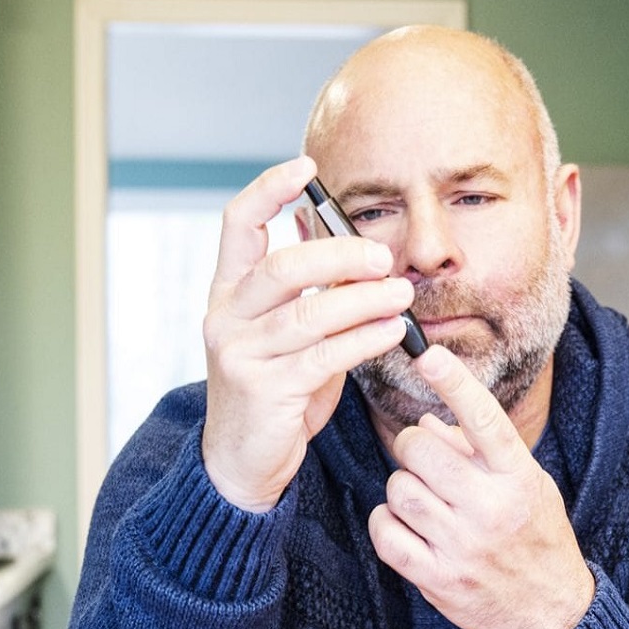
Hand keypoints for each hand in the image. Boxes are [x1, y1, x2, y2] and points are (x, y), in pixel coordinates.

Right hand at [202, 156, 415, 511]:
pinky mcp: (264, 391)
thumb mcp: (288, 332)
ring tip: (403, 295)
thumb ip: (308, 289)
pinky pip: (324, 357)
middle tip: (384, 257)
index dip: (268, 189)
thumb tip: (345, 237)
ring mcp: (241, 355)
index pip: (237, 224)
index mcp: (228, 292)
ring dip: (363, 300)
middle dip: (338, 255)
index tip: (306, 167)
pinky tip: (392, 331)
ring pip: (308, 315)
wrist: (242, 461)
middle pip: (282, 267)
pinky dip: (363, 340)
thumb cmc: (275, 388)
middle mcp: (226, 317)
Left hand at [368, 345, 595, 628]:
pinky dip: (386, 522)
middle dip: (412, 445)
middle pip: (421, 449)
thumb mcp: (526, 484)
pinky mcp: (438, 578)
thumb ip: (479, 452)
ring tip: (422, 498)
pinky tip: (404, 524)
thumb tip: (429, 421)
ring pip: (399, 488)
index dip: (454, 382)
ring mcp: (462, 545)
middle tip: (421, 456)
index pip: (484, 419)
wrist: (552, 614)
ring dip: (401, 486)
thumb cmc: (538, 538)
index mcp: (518, 477)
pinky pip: (387, 533)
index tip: (429, 354)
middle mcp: (491, 508)